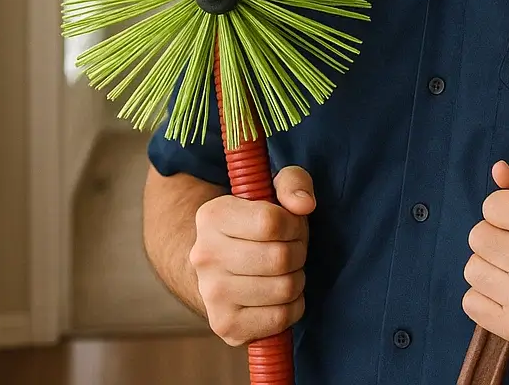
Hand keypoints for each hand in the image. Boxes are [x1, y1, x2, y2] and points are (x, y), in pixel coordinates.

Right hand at [189, 165, 314, 346]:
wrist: (224, 266)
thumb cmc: (259, 223)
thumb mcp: (275, 189)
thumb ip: (293, 183)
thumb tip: (304, 204)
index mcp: (212, 215)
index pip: (271, 222)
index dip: (294, 224)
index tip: (291, 225)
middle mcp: (204, 256)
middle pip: (280, 258)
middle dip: (299, 252)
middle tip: (292, 249)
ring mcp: (211, 294)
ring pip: (283, 288)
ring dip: (298, 279)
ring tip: (286, 270)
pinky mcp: (224, 325)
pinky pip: (280, 319)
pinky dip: (292, 306)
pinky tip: (280, 295)